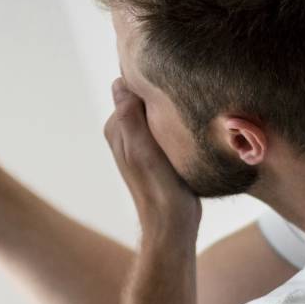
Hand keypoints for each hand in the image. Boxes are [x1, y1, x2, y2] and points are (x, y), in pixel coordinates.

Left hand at [104, 79, 200, 236]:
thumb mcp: (140, 147)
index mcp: (116, 128)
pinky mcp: (158, 152)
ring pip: (158, 113)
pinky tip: (187, 136)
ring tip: (185, 124)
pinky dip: (177, 127)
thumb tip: (121, 81)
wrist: (173, 222)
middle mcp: (125, 133)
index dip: (148, 87)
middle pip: (145, 99)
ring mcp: (142, 142)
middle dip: (161, 99)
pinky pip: (167, 128)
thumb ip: (128, 115)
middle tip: (180, 111)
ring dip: (171, 114)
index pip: (130, 88)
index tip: (167, 97)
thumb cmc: (157, 186)